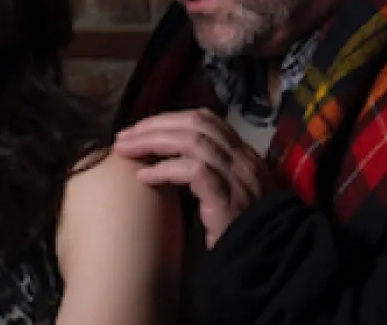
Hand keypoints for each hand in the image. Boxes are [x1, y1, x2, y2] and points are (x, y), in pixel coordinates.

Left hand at [114, 108, 272, 248]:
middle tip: (124, 136)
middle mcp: (244, 161)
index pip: (206, 120)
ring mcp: (239, 178)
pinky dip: (164, 170)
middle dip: (155, 124)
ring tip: (126, 151)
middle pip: (196, 123)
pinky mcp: (228, 200)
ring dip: (152, 141)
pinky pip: (193, 171)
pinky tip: (144, 177)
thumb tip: (164, 159)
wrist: (262, 267)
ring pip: (192, 141)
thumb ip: (206, 173)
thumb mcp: (225, 195)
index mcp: (244, 157)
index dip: (169, 119)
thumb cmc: (236, 235)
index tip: (140, 129)